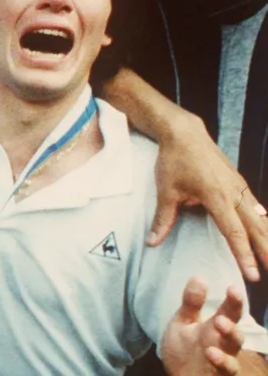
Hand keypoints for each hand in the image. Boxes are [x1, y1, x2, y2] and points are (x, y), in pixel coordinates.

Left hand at [150, 117, 267, 282]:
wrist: (185, 134)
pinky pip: (257, 207)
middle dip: (266, 252)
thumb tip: (152, 242)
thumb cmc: (174, 161)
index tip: (252, 275)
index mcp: (217, 197)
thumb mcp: (165, 190)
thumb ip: (163, 218)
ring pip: (260, 218)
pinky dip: (265, 222)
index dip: (244, 255)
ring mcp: (240, 187)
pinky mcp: (240, 184)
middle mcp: (234, 193)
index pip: (234, 233)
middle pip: (256, 228)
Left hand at [161, 277, 252, 374]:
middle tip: (222, 317)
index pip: (229, 312)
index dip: (234, 301)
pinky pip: (227, 370)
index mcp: (215, 327)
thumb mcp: (183, 322)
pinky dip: (222, 362)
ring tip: (219, 327)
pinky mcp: (218, 374)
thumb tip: (199, 276)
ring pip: (234, 352)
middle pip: (236, 333)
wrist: (177, 374)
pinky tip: (211, 353)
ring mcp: (222, 360)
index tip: (232, 288)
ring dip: (229, 340)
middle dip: (232, 324)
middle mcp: (222, 343)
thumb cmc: (184, 348)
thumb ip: (191, 302)